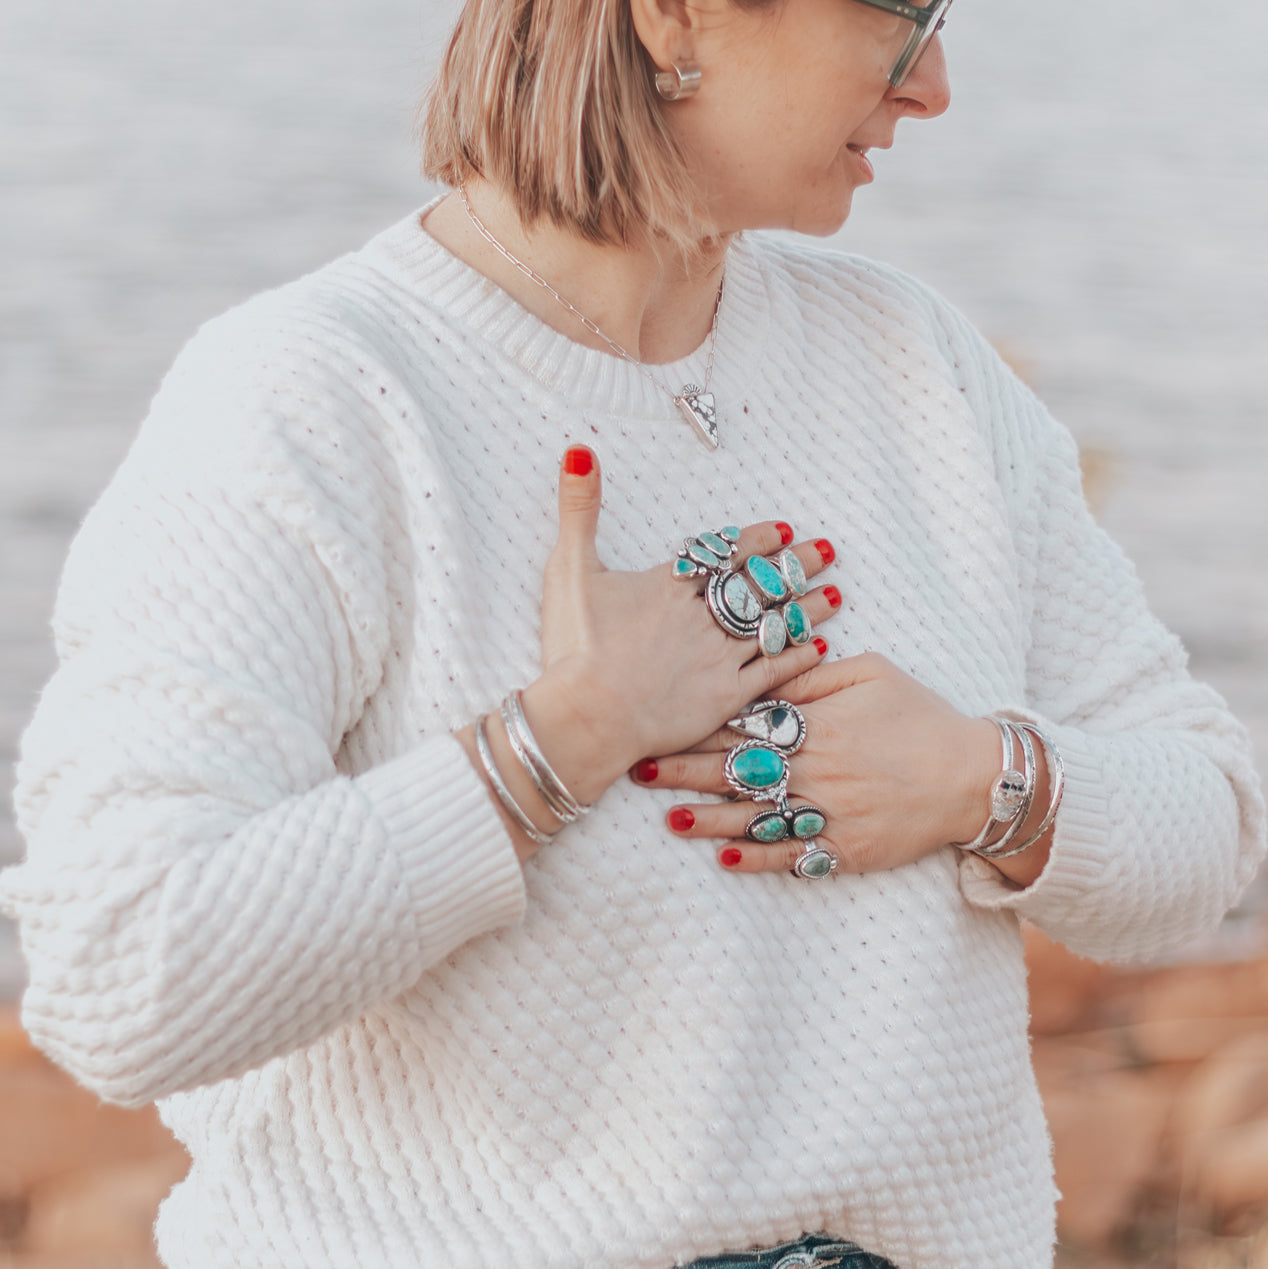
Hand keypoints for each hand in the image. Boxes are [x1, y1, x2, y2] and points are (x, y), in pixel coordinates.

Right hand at [524, 446, 842, 806]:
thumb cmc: (573, 644)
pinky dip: (796, 659)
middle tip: (828, 552)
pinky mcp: (723, 698)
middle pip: (759, 585)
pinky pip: (770, 674)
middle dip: (796, 566)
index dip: (757, 541)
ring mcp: (718, 658)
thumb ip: (578, 509)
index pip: (726, 555)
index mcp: (670, 586)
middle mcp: (703, 617)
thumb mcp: (568, 567)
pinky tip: (818, 647)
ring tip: (836, 594)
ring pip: (773, 625)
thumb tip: (579, 450)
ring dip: (807, 608)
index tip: (784, 530)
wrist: (588, 716)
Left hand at [641, 652, 1003, 873]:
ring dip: (709, 819)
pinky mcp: (846, 849)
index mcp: (816, 724)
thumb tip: (762, 678)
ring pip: (756, 817)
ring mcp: (830, 812)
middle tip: (641, 769)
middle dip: (685, 771)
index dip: (697, 728)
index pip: (744, 725)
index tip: (659, 725)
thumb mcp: (869, 672)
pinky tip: (724, 858)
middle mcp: (816, 768)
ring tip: (669, 818)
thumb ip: (810, 677)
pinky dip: (758, 859)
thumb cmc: (920, 715)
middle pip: (737, 771)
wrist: (973, 776)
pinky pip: (794, 857)